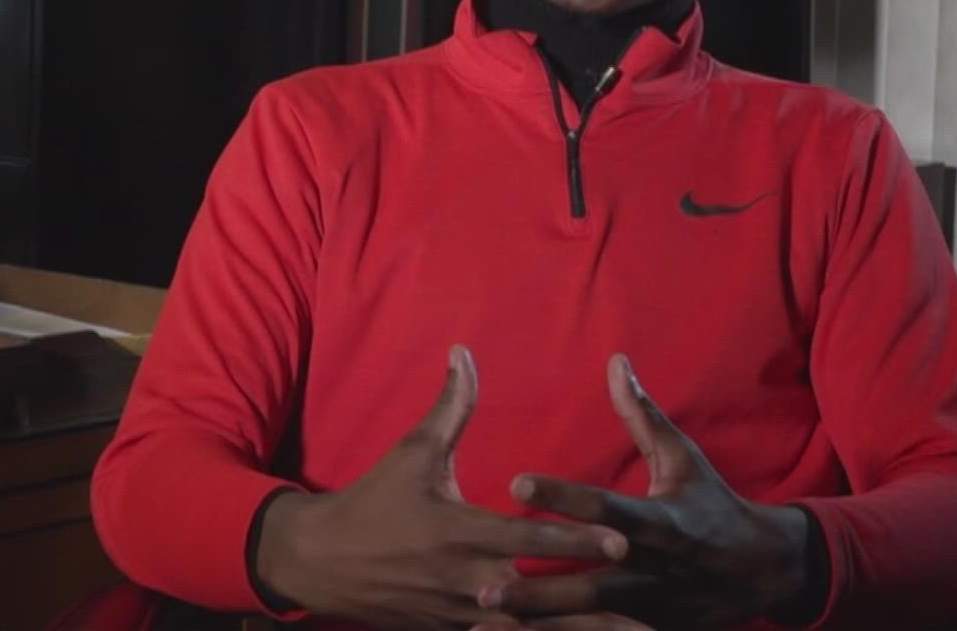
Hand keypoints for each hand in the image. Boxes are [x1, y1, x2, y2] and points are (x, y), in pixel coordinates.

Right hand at [252, 345, 629, 629]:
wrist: (320, 561)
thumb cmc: (373, 500)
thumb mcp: (412, 452)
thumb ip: (450, 407)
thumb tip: (465, 353)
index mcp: (459, 532)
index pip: (529, 541)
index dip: (575, 540)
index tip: (620, 540)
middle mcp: (464, 580)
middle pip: (538, 597)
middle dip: (587, 599)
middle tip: (636, 594)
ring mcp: (457, 614)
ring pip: (521, 630)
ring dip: (566, 629)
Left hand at [483, 355, 811, 628]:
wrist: (765, 572)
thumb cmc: (713, 506)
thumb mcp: (684, 459)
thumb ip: (643, 415)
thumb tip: (615, 362)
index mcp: (661, 523)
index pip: (605, 507)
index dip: (562, 496)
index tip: (516, 483)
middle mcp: (653, 569)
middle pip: (591, 580)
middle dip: (541, 587)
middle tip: (488, 583)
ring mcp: (651, 608)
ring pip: (592, 619)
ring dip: (543, 620)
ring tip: (489, 616)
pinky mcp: (651, 630)